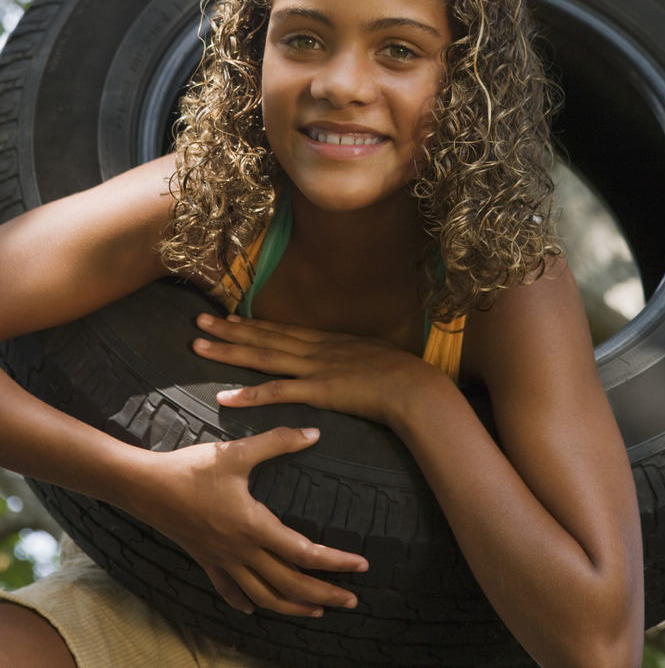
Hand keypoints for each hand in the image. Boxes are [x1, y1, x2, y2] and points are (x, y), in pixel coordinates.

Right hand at [127, 426, 367, 616]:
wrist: (145, 487)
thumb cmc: (192, 468)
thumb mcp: (237, 451)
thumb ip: (278, 441)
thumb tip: (314, 433)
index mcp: (253, 526)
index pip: (304, 552)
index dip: (336, 561)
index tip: (361, 566)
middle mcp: (240, 551)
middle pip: (290, 584)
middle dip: (324, 595)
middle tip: (352, 600)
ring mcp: (222, 560)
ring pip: (263, 596)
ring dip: (293, 606)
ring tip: (317, 611)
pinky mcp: (205, 560)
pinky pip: (229, 590)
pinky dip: (246, 602)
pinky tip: (253, 609)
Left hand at [192, 313, 441, 425]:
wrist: (414, 386)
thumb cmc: (401, 374)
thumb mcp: (374, 354)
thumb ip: (355, 355)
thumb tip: (351, 356)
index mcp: (328, 341)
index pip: (283, 330)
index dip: (254, 324)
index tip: (231, 318)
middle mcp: (315, 349)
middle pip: (264, 337)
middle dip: (228, 330)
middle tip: (199, 321)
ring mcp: (314, 368)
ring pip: (262, 357)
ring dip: (228, 351)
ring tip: (198, 345)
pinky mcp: (317, 391)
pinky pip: (277, 393)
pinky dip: (249, 395)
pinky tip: (225, 397)